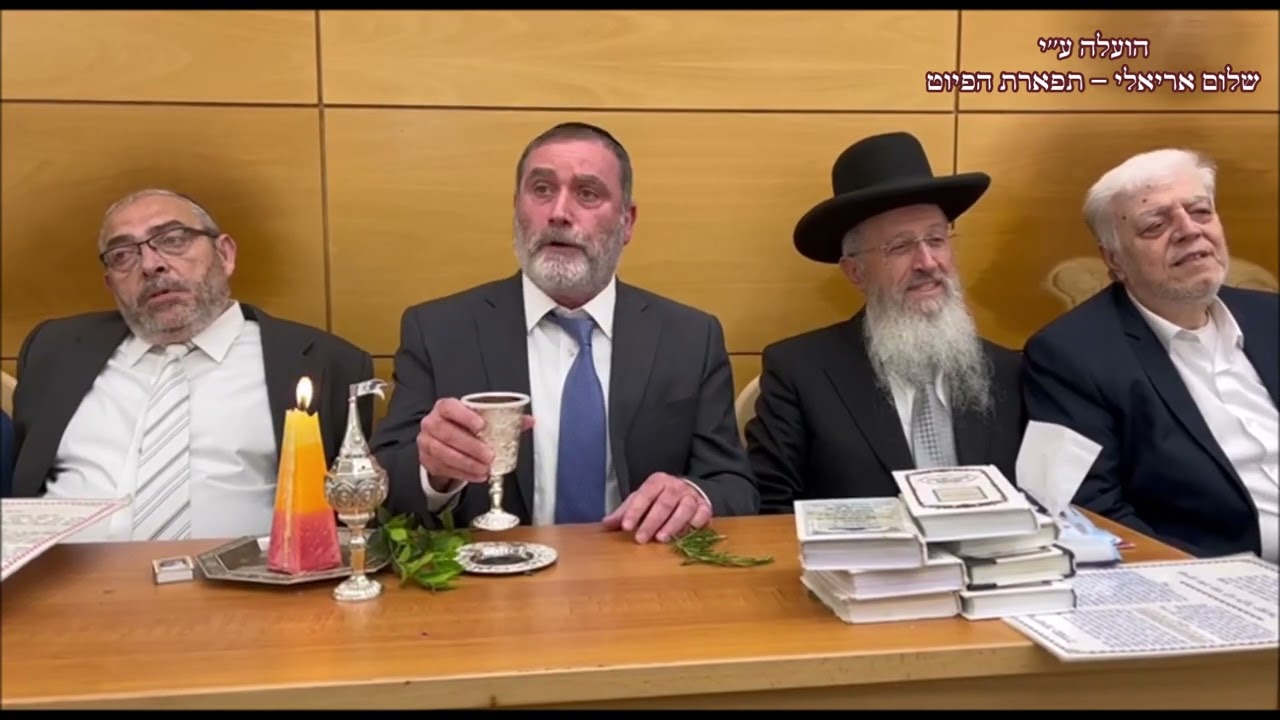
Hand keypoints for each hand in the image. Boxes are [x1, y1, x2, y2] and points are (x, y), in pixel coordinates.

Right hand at [417, 398, 533, 488]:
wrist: (443, 442)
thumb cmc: (463, 427)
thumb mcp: (480, 419)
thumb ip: (504, 418)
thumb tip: (529, 420)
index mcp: (444, 407)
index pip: (450, 407)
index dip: (465, 416)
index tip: (482, 425)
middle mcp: (432, 422)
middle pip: (447, 433)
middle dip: (470, 446)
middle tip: (489, 455)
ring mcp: (427, 442)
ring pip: (444, 453)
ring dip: (467, 463)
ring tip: (484, 468)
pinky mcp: (427, 460)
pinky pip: (444, 468)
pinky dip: (463, 473)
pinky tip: (477, 475)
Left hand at [602, 472, 711, 543]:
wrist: (689, 492)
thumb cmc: (660, 498)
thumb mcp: (641, 500)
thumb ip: (625, 512)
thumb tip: (606, 524)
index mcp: (657, 481)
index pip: (645, 494)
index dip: (635, 511)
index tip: (626, 527)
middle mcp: (675, 486)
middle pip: (664, 503)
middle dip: (651, 522)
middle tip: (641, 539)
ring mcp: (692, 496)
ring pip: (684, 509)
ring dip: (673, 524)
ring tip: (661, 539)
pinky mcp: (705, 507)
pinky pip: (702, 514)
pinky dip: (695, 523)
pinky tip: (687, 533)